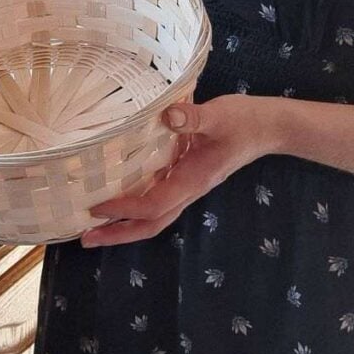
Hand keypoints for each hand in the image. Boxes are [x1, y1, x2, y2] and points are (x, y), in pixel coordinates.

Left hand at [80, 94, 279, 247]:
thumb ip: (194, 117)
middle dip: (118, 233)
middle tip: (84, 238)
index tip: (96, 207)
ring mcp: (187, 186)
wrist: (269, 127)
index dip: (125, 209)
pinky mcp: (186, 176)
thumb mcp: (219, 115)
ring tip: (94, 226)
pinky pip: (157, 199)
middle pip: (151, 224)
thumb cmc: (244, 121)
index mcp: (193, 180)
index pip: (153, 205)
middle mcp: (188, 190)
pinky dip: (135, 205)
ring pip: (154, 215)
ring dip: (124, 224)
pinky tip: (117, 196)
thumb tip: (168, 117)